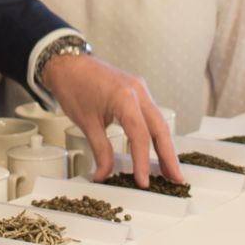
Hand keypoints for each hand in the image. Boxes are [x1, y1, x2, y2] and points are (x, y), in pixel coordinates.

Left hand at [40, 53, 181, 185]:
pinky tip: (158, 148)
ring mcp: (140, 89)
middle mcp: (138, 91)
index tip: (143, 181)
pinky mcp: (137, 90)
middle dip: (169, 155)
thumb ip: (100, 150)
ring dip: (165, 146)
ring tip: (170, 169)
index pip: (140, 135)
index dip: (143, 161)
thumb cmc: (74, 85)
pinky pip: (152, 114)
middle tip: (176, 178)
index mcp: (124, 97)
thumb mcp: (86, 122)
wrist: (68, 63)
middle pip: (160, 128)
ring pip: (159, 121)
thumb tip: (105, 174)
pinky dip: (156, 133)